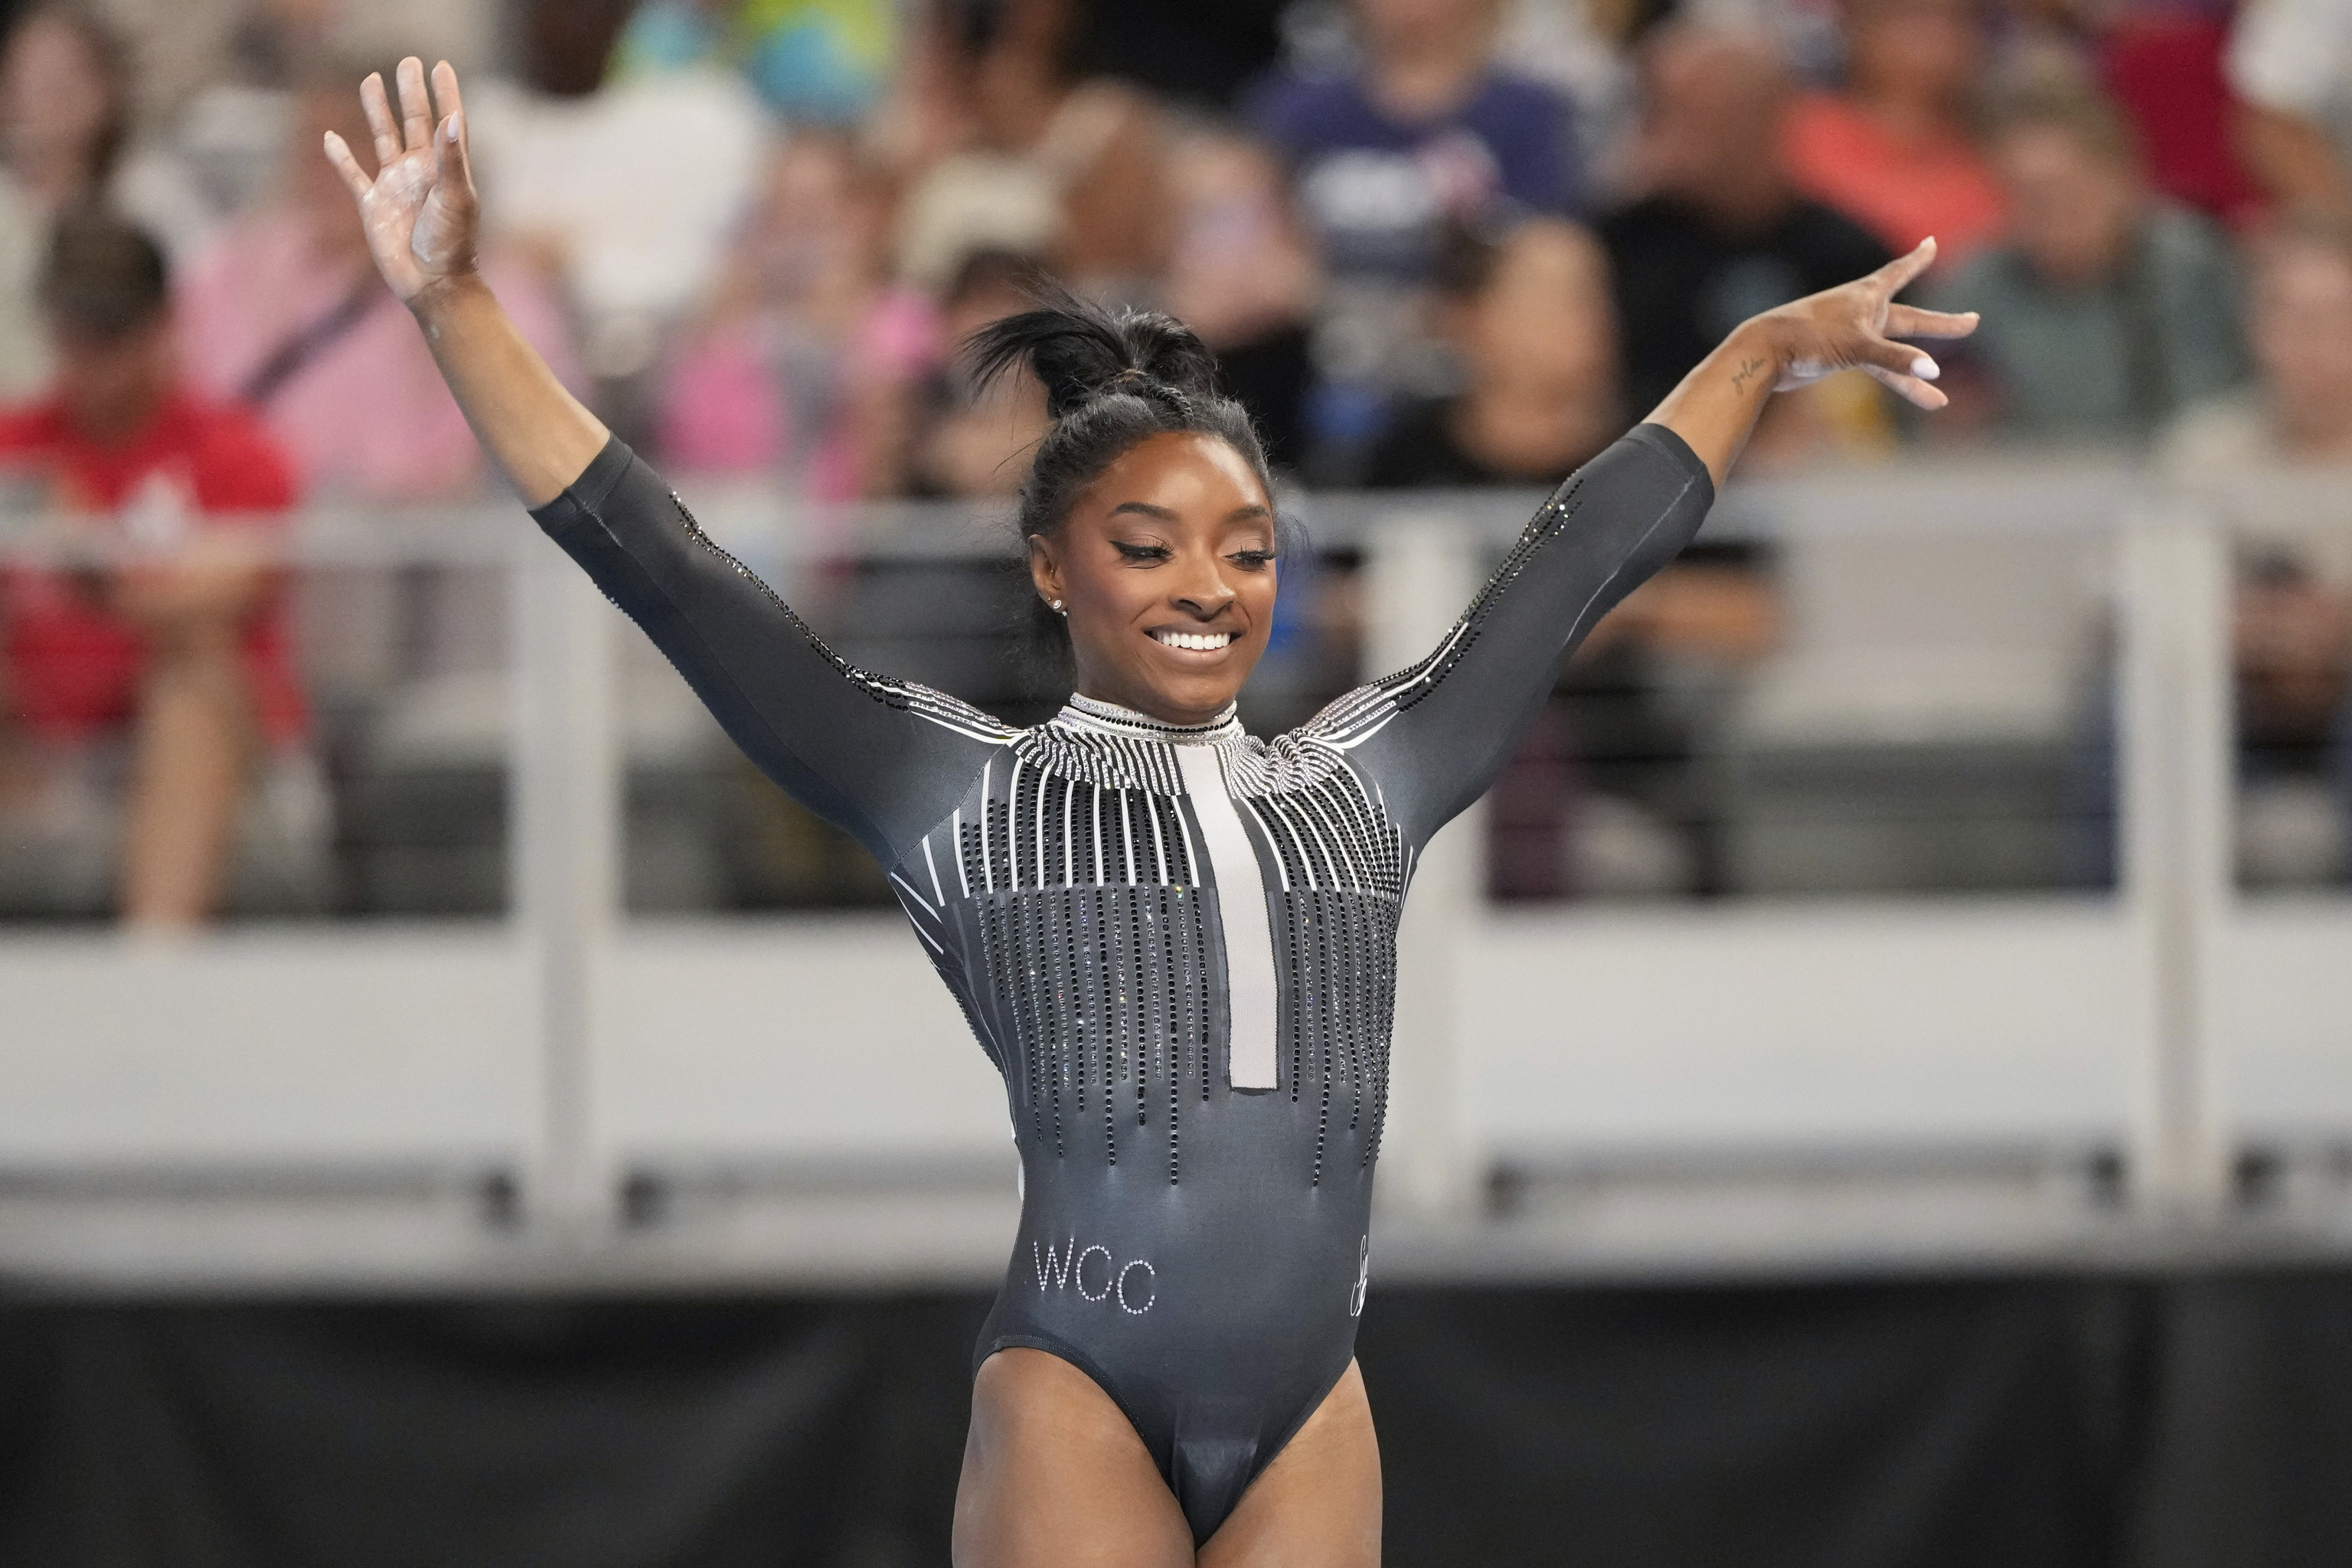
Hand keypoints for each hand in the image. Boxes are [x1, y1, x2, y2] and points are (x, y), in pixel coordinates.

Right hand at [323, 58, 479, 307]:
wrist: (431, 283)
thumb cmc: (452, 243)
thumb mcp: (455, 198)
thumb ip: (451, 159)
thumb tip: (452, 119)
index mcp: (445, 168)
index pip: (446, 122)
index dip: (444, 94)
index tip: (441, 66)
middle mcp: (420, 172)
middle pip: (413, 122)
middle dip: (410, 93)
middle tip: (407, 62)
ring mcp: (395, 186)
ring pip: (383, 138)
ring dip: (376, 110)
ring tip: (371, 79)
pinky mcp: (372, 205)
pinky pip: (352, 175)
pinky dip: (341, 158)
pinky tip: (330, 138)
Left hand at [1744, 238, 1979, 409]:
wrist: (1764, 355)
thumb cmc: (1808, 338)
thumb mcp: (1858, 345)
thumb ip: (1895, 359)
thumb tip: (1931, 371)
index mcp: (1866, 296)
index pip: (1899, 272)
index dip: (1917, 259)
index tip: (1931, 242)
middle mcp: (1862, 313)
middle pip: (1910, 319)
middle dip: (1940, 324)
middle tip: (1972, 321)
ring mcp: (1853, 337)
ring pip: (1896, 353)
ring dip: (1918, 371)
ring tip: (1941, 397)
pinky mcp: (1842, 359)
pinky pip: (1880, 372)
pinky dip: (1900, 385)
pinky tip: (1925, 399)